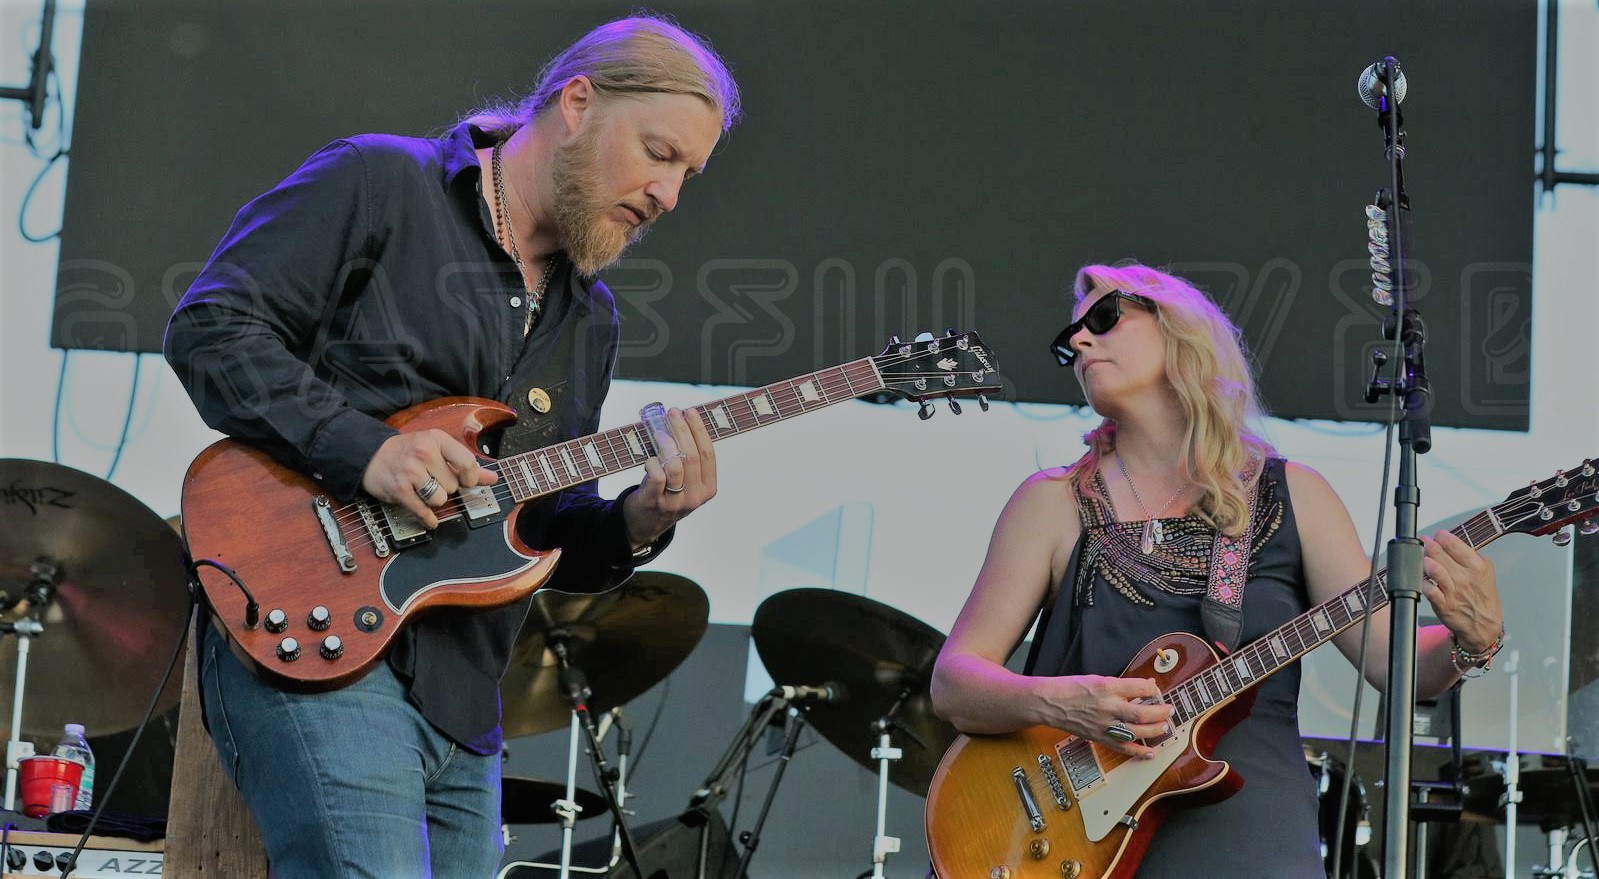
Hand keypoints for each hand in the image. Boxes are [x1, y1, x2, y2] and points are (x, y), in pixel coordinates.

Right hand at [360, 430, 497, 528]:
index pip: (467, 462)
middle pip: (453, 485)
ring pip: (440, 499)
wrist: (371, 455)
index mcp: (437, 439)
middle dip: (446, 487)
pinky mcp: (399, 489)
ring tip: (424, 490)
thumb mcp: (437, 449)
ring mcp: (410, 471)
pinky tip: (429, 519)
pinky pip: (423, 511)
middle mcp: (424, 452)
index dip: (471, 477)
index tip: (467, 481)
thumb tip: (492, 478)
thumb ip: (465, 464)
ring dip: (435, 500)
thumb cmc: (408, 452)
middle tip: (433, 480)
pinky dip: (428, 519)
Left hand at [624, 406, 716, 546]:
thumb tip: (682, 420)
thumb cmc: (667, 492)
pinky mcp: (655, 502)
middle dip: (682, 429)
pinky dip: (652, 461)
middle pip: (691, 456)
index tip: (690, 412)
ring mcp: (675, 501)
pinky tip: (649, 457)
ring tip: (659, 431)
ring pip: (675, 465)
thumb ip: (689, 458)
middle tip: (673, 413)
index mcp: (708, 488)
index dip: (699, 430)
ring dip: (666, 443)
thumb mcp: (687, 482)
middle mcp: (695, 496)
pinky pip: (656, 476)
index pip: (707, 453)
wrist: (647, 523)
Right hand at [1037, 675, 1173, 758]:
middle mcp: (1108, 707)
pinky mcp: (1099, 738)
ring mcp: (1104, 725)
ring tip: (1163, 727)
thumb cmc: (1071, 688)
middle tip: (1170, 710)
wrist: (1050, 703)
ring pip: (1136, 731)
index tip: (1156, 690)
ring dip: (1154, 730)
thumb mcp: (1097, 678)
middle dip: (1160, 712)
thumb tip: (1145, 686)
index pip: (1139, 688)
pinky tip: (1150, 752)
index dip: (1152, 689)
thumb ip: (1122, 685)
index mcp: (1107, 687)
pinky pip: (1122, 748)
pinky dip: (1138, 752)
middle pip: (1142, 713)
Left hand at [1421, 530, 1501, 654]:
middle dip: (1430, 545)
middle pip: (1442, 556)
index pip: (1456, 545)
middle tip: (1425, 541)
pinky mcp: (1443, 605)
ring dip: (1427, 563)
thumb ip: (1469, 556)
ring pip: (1436, 572)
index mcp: (1477, 567)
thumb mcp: (1485, 572)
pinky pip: (1430, 592)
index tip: (1438, 535)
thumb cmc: (1482, 597)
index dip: (1443, 537)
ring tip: (1422, 556)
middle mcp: (1465, 579)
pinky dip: (1424, 584)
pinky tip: (1420, 579)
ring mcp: (1453, 592)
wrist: (1484, 625)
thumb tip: (1450, 541)